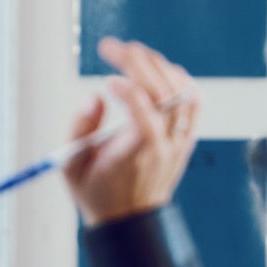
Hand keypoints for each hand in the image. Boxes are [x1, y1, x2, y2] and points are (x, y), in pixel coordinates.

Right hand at [65, 37, 201, 226]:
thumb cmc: (97, 191)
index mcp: (136, 156)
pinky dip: (178, 79)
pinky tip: (158, 70)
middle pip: (163, 94)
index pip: (145, 115)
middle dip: (138, 64)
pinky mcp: (186, 136)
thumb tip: (95, 97)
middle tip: (113, 48)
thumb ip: (79, 130)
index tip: (106, 81)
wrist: (129, 219)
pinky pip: (193, 100)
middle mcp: (164, 146)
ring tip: (132, 55)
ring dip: (157, 67)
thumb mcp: (72, 167)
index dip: (129, 91)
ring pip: (182, 92)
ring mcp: (179, 141)